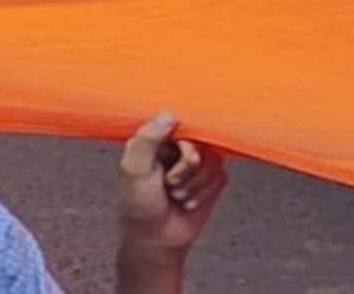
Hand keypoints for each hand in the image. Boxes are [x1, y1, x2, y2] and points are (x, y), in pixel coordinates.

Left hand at [117, 113, 227, 267]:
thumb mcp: (134, 169)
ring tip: (177, 195)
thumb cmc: (139, 205)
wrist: (155, 239)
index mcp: (157, 139)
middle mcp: (177, 147)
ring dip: (194, 183)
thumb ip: (148, 138)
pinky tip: (189, 202)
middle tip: (171, 182)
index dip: (182, 140)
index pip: (179, 121)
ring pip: (212, 159)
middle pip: (199, 141)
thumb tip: (169, 114)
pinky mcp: (210, 180)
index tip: (181, 151)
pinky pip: (219, 176)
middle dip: (187, 167)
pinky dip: (204, 193)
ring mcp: (195, 163)